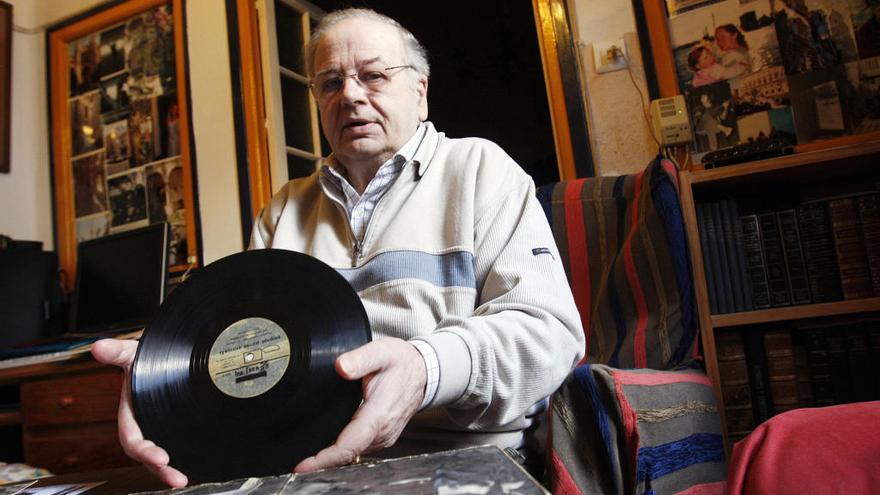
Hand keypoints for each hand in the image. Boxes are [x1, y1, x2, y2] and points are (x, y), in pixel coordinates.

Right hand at [91, 339, 187, 487]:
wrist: (166, 358)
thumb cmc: (147, 359)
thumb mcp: (134, 354)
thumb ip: (119, 351)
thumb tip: (99, 347)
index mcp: (131, 416)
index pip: (133, 440)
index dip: (144, 451)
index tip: (160, 457)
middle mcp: (145, 427)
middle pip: (149, 457)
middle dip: (161, 471)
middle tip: (177, 479)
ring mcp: (161, 430)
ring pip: (164, 457)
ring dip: (174, 470)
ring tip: (187, 479)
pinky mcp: (177, 430)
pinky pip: (180, 447)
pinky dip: (188, 457)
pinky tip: (201, 464)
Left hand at [294, 337, 426, 471]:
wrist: (424, 371)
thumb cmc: (403, 362)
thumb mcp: (382, 352)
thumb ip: (360, 359)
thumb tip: (340, 366)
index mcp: (379, 415)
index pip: (348, 446)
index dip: (324, 459)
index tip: (302, 465)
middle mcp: (382, 431)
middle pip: (347, 454)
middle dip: (321, 460)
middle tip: (297, 461)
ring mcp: (384, 436)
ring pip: (353, 453)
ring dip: (331, 455)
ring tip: (309, 456)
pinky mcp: (383, 436)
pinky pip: (359, 448)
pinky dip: (343, 449)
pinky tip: (330, 444)